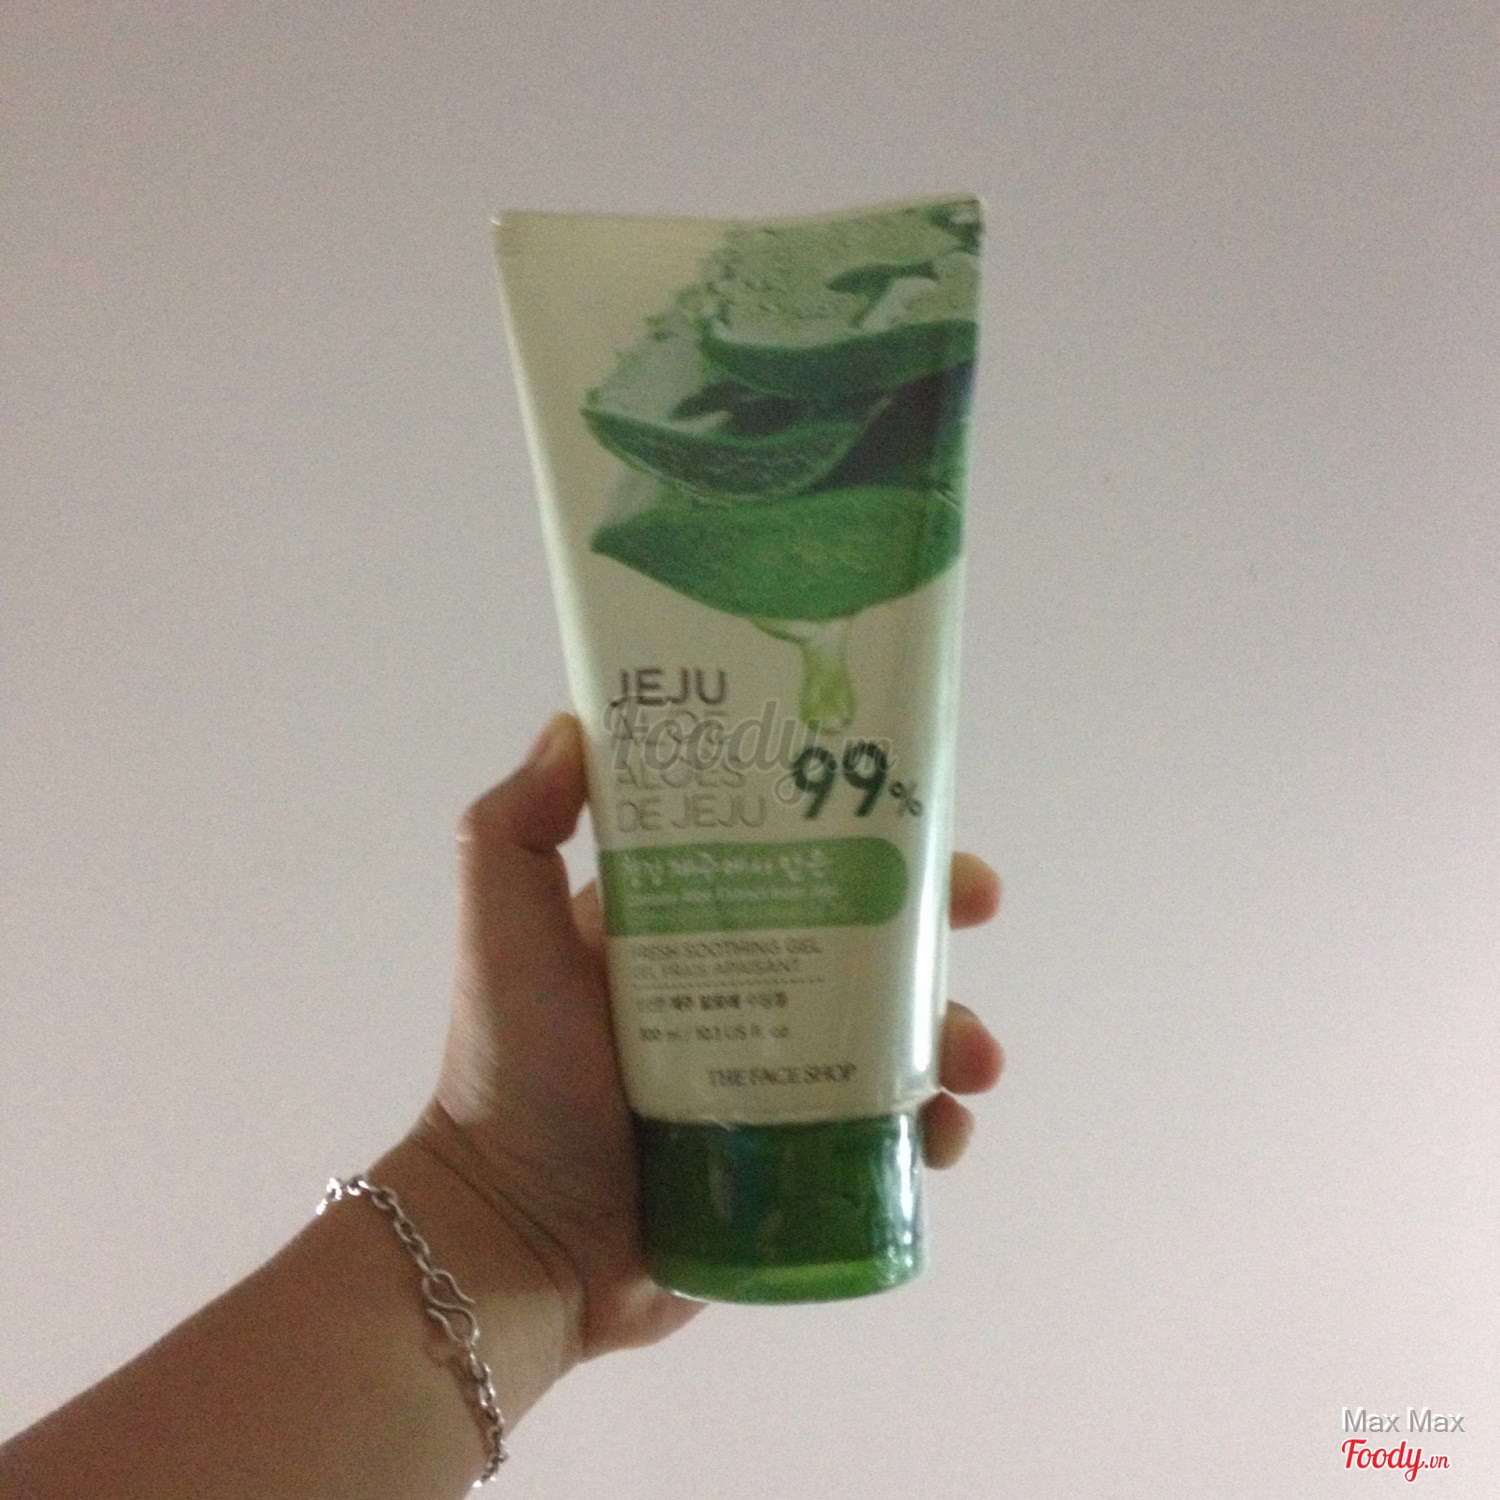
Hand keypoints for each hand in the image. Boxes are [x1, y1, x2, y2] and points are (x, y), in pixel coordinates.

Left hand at [412, 712, 1003, 1363]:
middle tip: (974, 919)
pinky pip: (881, 1134)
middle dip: (929, 929)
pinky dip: (928, 1130)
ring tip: (970, 1064)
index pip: (787, 856)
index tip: (919, 818)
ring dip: (949, 1035)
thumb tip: (573, 725)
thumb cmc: (515, 1074)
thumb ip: (512, 828)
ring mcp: (773, 1078)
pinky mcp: (792, 1160)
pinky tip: (941, 1137)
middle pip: (860, 942)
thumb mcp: (502, 932)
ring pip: (888, 1038)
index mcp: (686, 926)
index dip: (858, 827)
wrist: (516, 1240)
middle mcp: (739, 990)